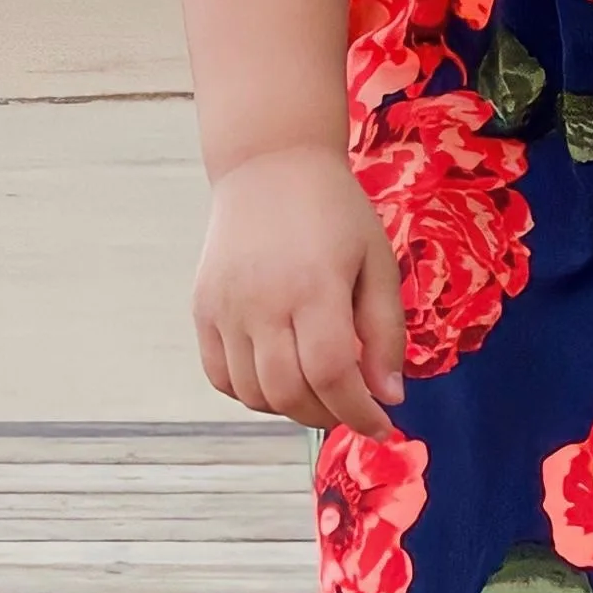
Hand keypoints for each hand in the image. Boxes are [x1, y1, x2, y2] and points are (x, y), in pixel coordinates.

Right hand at [194, 142, 409, 434]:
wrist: (269, 166)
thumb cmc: (334, 211)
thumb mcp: (377, 263)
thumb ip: (385, 332)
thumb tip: (389, 397)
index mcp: (314, 286)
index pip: (332, 375)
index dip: (358, 413)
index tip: (381, 426)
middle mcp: (262, 301)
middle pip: (288, 393)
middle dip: (326, 416)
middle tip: (350, 408)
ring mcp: (225, 307)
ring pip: (253, 393)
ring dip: (290, 407)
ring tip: (318, 391)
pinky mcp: (203, 309)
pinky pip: (221, 377)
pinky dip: (252, 393)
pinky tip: (279, 377)